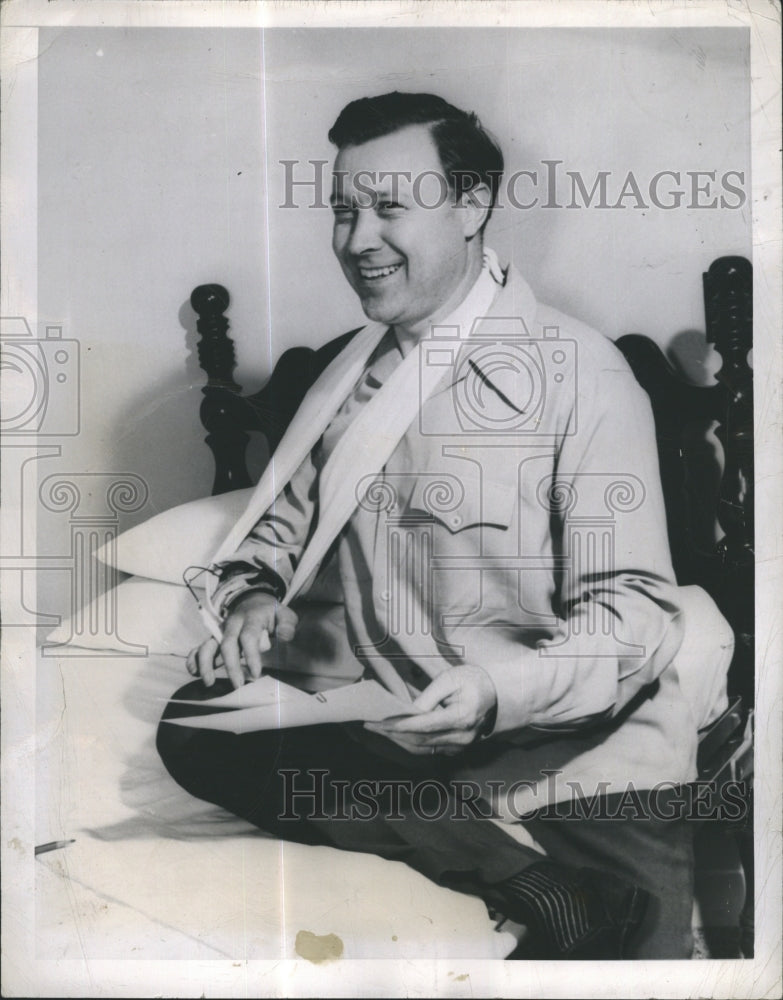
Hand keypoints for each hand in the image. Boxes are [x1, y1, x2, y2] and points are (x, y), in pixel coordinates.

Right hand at [186, 592, 297, 689]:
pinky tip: (194, 672)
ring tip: (208, 682)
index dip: (251, 655)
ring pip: (208, 645)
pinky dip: (194, 659)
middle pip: (227, 644)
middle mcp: (232, 625)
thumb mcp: (285, 614)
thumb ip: (287, 624)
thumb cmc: (270, 614)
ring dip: (206, 663)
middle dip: (231, 666)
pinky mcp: (214, 639)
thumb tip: (284, 636)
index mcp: (251, 618)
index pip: (249, 636)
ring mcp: (221, 632)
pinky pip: (199, 647)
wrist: (254, 602)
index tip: (256, 674)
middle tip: (237, 685)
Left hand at [364, 664, 497, 756]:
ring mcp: (460, 746)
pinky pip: (428, 749)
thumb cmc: (471, 680)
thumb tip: (409, 711)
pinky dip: (409, 742)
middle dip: (393, 733)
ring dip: (398, 740)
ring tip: (377, 730)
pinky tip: (394, 733)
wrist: (495, 693)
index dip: (400, 725)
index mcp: (462, 717)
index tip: (379, 722)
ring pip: (422, 748)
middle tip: (370, 725)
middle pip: (420, 740)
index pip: (424, 726)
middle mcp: (462, 737)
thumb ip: (429, 696)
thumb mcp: (450, 678)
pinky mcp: (456, 749)